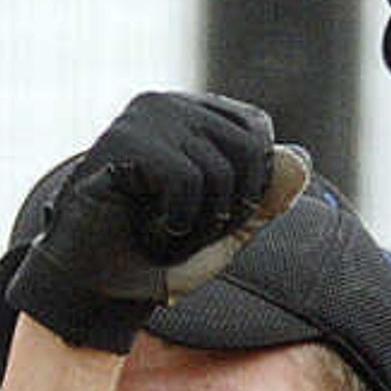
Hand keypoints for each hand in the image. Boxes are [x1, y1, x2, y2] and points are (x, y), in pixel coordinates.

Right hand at [2, 92, 297, 354]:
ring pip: (220, 170)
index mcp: (190, 114)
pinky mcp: (123, 140)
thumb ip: (264, 197)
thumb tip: (300, 161)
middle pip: (247, 149)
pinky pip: (188, 179)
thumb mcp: (223, 229)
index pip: (255, 131)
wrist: (90, 285)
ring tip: (167, 235)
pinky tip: (153, 230)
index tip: (218, 220)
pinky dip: (179, 221)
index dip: (253, 184)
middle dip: (233, 207)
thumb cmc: (152, 255)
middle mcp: (168, 105)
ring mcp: (143, 118)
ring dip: (202, 223)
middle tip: (195, 234)